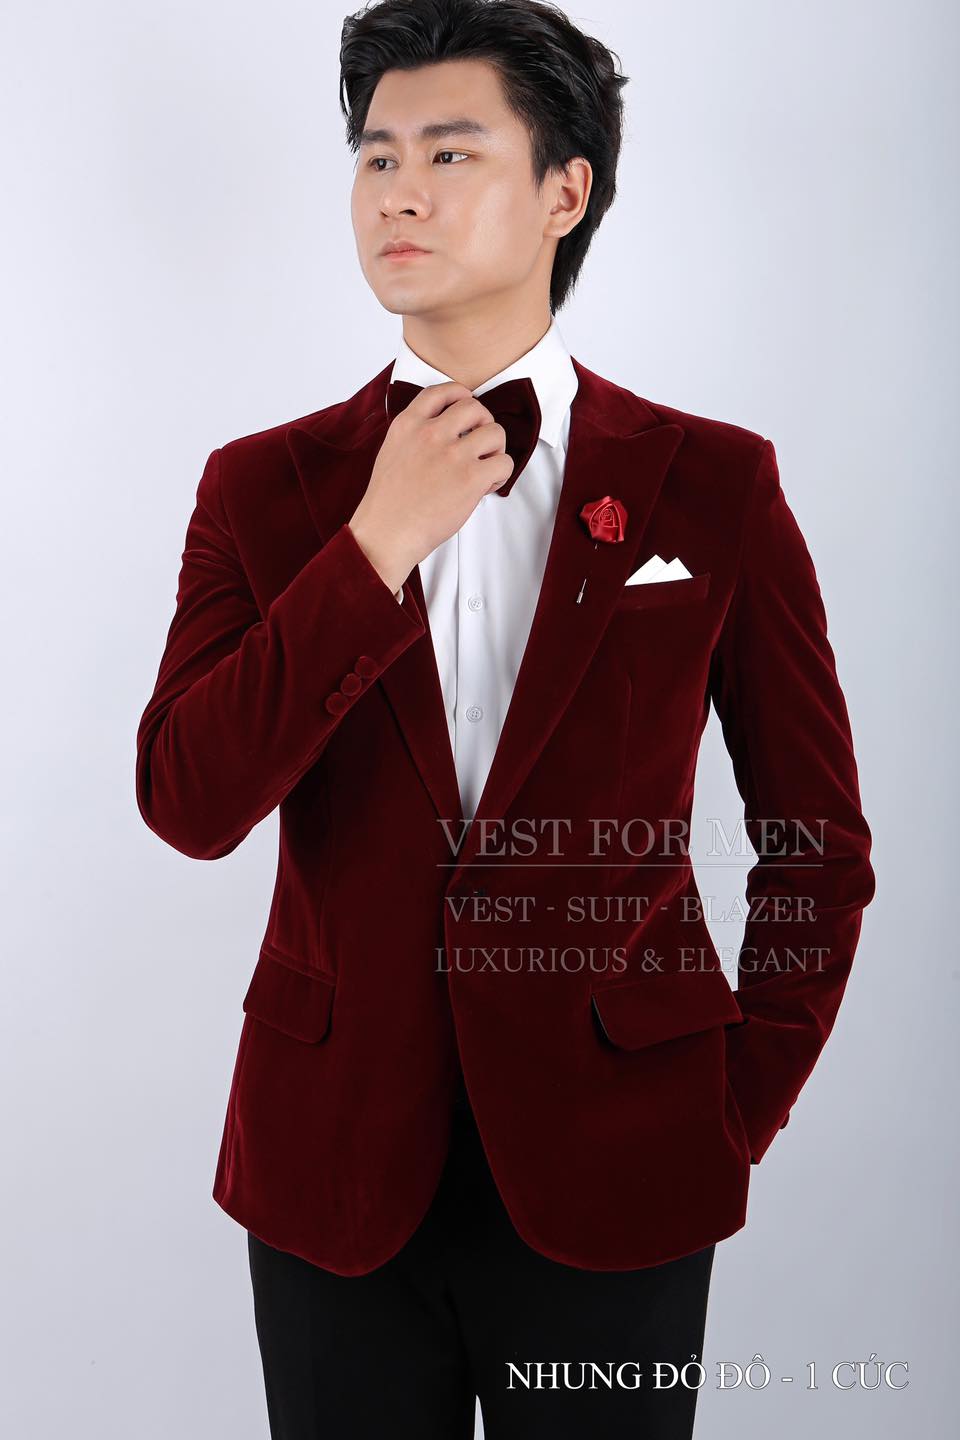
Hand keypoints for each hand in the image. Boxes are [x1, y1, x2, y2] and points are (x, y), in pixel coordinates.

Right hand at [347, 380, 514, 593]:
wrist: (386, 533)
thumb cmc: (388, 504)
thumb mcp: (392, 452)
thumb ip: (415, 436)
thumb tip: (446, 434)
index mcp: (408, 424)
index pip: (443, 391)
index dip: (461, 396)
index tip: (466, 408)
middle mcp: (431, 433)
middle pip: (475, 407)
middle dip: (483, 423)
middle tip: (479, 443)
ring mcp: (452, 455)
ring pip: (495, 432)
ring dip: (496, 448)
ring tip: (485, 466)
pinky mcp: (470, 478)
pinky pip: (504, 462)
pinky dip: (501, 474)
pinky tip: (486, 485)